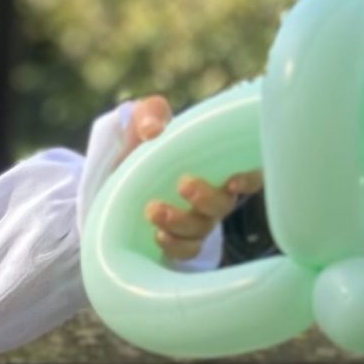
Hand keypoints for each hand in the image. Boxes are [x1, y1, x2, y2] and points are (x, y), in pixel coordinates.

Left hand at [123, 95, 263, 260]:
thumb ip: (150, 114)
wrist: (112, 170)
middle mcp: (212, 195)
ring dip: (180, 222)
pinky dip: (175, 245)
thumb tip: (152, 131)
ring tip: (153, 210)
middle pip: (223, 205)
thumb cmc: (141, 140)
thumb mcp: (145, 119)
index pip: (251, 173)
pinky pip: (186, 250)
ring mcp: (196, 219)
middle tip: (183, 184)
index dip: (250, 179)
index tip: (234, 181)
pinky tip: (158, 235)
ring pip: (202, 229)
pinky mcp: (176, 238)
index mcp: (216, 165)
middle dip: (206, 198)